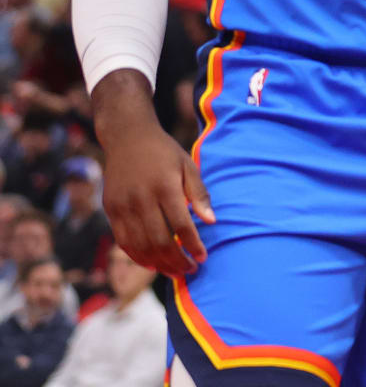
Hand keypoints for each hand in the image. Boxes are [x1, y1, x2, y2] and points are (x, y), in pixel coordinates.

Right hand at [98, 123, 212, 277]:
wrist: (127, 137)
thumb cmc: (164, 152)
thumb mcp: (188, 165)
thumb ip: (199, 193)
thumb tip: (211, 221)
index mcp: (164, 187)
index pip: (180, 225)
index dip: (192, 245)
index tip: (203, 258)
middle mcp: (141, 199)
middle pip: (159, 240)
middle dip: (176, 260)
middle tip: (190, 270)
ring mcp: (123, 206)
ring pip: (140, 245)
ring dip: (158, 263)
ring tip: (174, 272)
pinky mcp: (110, 210)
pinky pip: (123, 240)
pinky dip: (137, 256)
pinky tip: (152, 263)